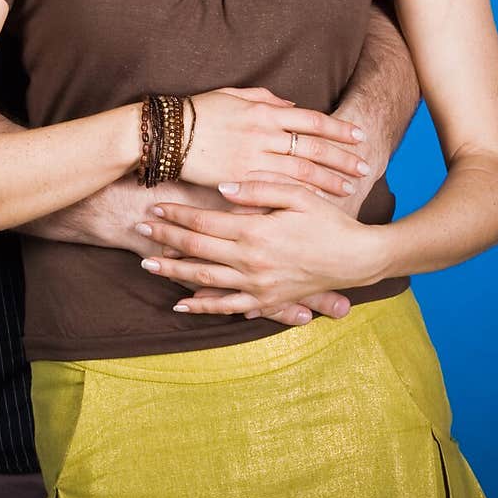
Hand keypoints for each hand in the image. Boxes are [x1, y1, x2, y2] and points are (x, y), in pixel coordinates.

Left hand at [135, 189, 385, 318]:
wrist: (357, 259)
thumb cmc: (329, 221)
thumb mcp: (298, 195)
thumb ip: (259, 189)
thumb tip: (221, 189)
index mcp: (256, 231)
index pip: (204, 221)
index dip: (177, 213)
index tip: (155, 206)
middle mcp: (251, 261)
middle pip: (196, 249)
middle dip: (165, 238)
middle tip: (139, 229)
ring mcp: (257, 285)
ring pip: (204, 279)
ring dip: (173, 271)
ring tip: (147, 264)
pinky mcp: (266, 302)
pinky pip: (227, 307)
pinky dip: (202, 306)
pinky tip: (181, 303)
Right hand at [183, 87, 367, 192]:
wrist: (166, 135)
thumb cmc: (197, 112)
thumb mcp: (233, 95)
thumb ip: (266, 99)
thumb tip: (293, 104)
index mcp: (264, 111)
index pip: (311, 120)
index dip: (338, 129)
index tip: (358, 137)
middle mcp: (263, 134)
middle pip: (312, 148)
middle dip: (341, 159)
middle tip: (364, 169)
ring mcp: (252, 159)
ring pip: (300, 172)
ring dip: (327, 182)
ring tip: (348, 190)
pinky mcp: (240, 181)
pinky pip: (275, 190)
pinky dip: (298, 197)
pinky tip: (314, 205)